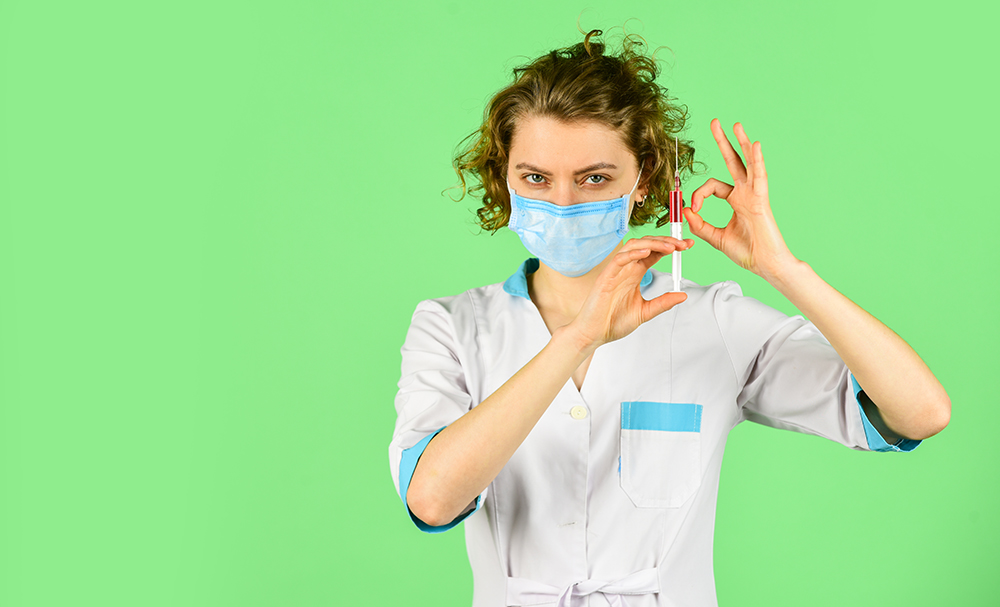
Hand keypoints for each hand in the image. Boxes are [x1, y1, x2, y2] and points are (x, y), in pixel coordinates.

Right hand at [567, 235, 692, 349]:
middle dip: (666, 241)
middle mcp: (627, 268)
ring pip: (634, 246)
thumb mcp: (645, 312)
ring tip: (670, 247)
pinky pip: (619, 259)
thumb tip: (683, 295)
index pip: (655, 253)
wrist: (594, 334)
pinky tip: (646, 252)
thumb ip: (663, 303)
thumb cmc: (613, 322)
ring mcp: (616, 271)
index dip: (671, 247)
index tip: (687, 246)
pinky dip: (632, 253)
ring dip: (653, 243)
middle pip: (647, 245)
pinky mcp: (606, 277)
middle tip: (683, 244)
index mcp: (635, 274)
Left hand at [683, 119, 796, 281]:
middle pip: (733, 162)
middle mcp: (745, 193)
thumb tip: (685, 210)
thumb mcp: (716, 237)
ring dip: (741, 143)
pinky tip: (755, 144)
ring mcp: (755, 194)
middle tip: (715, 123)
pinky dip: (757, 160)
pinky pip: (759, 176)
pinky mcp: (762, 200)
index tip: (692, 208)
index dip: (698, 195)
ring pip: (747, 163)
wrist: (765, 265)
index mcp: (736, 201)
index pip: (712, 186)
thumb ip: (700, 225)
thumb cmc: (747, 252)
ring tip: (735, 125)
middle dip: (724, 142)